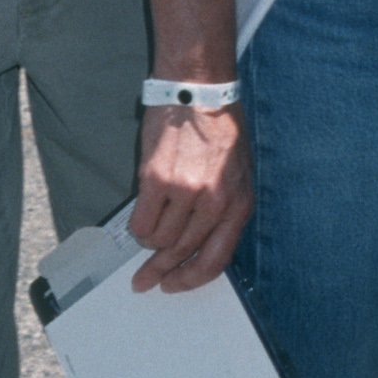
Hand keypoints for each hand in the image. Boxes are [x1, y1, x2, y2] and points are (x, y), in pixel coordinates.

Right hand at [130, 106, 254, 288]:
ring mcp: (184, 193)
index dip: (191, 279)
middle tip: (144, 280)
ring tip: (150, 225)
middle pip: (182, 253)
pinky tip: (142, 216)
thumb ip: (224, 210)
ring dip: (151, 240)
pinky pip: (141, 222)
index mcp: (238, 203)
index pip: (215, 260)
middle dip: (161, 272)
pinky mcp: (156, 181)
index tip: (174, 284)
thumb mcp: (238, 174)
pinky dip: (138, 225)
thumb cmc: (220, 130)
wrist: (198, 93)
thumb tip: (200, 246)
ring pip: (159, 240)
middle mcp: (214, 203)